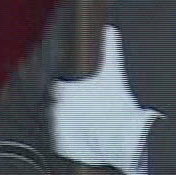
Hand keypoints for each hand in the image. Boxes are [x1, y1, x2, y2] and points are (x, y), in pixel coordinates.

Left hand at [51, 25, 160, 174]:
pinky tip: (85, 140)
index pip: (59, 89)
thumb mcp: (113, 74)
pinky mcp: (61, 146)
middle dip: (70, 110)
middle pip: (60, 108)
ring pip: (60, 126)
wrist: (119, 135)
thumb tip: (110, 29)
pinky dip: (71, 143)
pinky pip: (62, 144)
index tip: (81, 97)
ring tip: (89, 128)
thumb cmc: (116, 104)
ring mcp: (58, 128)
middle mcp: (56, 109)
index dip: (69, 92)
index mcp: (65, 91)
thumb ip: (110, 50)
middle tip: (89, 114)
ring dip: (70, 126)